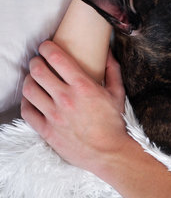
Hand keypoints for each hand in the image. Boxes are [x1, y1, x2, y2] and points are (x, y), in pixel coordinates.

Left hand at [21, 41, 127, 172]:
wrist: (108, 152)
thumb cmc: (113, 122)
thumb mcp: (117, 92)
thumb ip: (112, 69)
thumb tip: (107, 51)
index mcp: (82, 87)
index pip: (57, 59)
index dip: (47, 48)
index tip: (46, 45)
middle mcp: (65, 99)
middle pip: (38, 71)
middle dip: (35, 61)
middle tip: (38, 60)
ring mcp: (54, 115)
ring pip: (29, 90)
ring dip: (28, 79)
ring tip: (33, 78)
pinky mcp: (46, 130)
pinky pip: (27, 111)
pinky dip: (26, 101)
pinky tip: (32, 98)